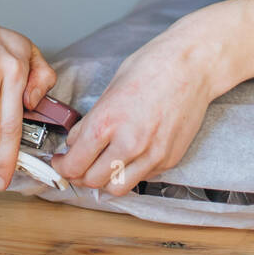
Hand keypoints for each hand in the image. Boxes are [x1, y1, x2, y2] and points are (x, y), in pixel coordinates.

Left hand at [50, 21, 220, 196]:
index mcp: (108, 122)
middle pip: (92, 181)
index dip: (62, 166)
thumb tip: (75, 142)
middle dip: (80, 175)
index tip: (60, 162)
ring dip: (105, 180)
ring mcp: (152, 155)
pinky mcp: (169, 160)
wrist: (193, 65)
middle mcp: (129, 143)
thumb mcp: (111, 88)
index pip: (75, 164)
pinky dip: (130, 172)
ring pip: (117, 188)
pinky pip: (141, 177)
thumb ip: (92, 120)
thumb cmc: (153, 66)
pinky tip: (128, 155)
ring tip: (101, 165)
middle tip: (77, 164)